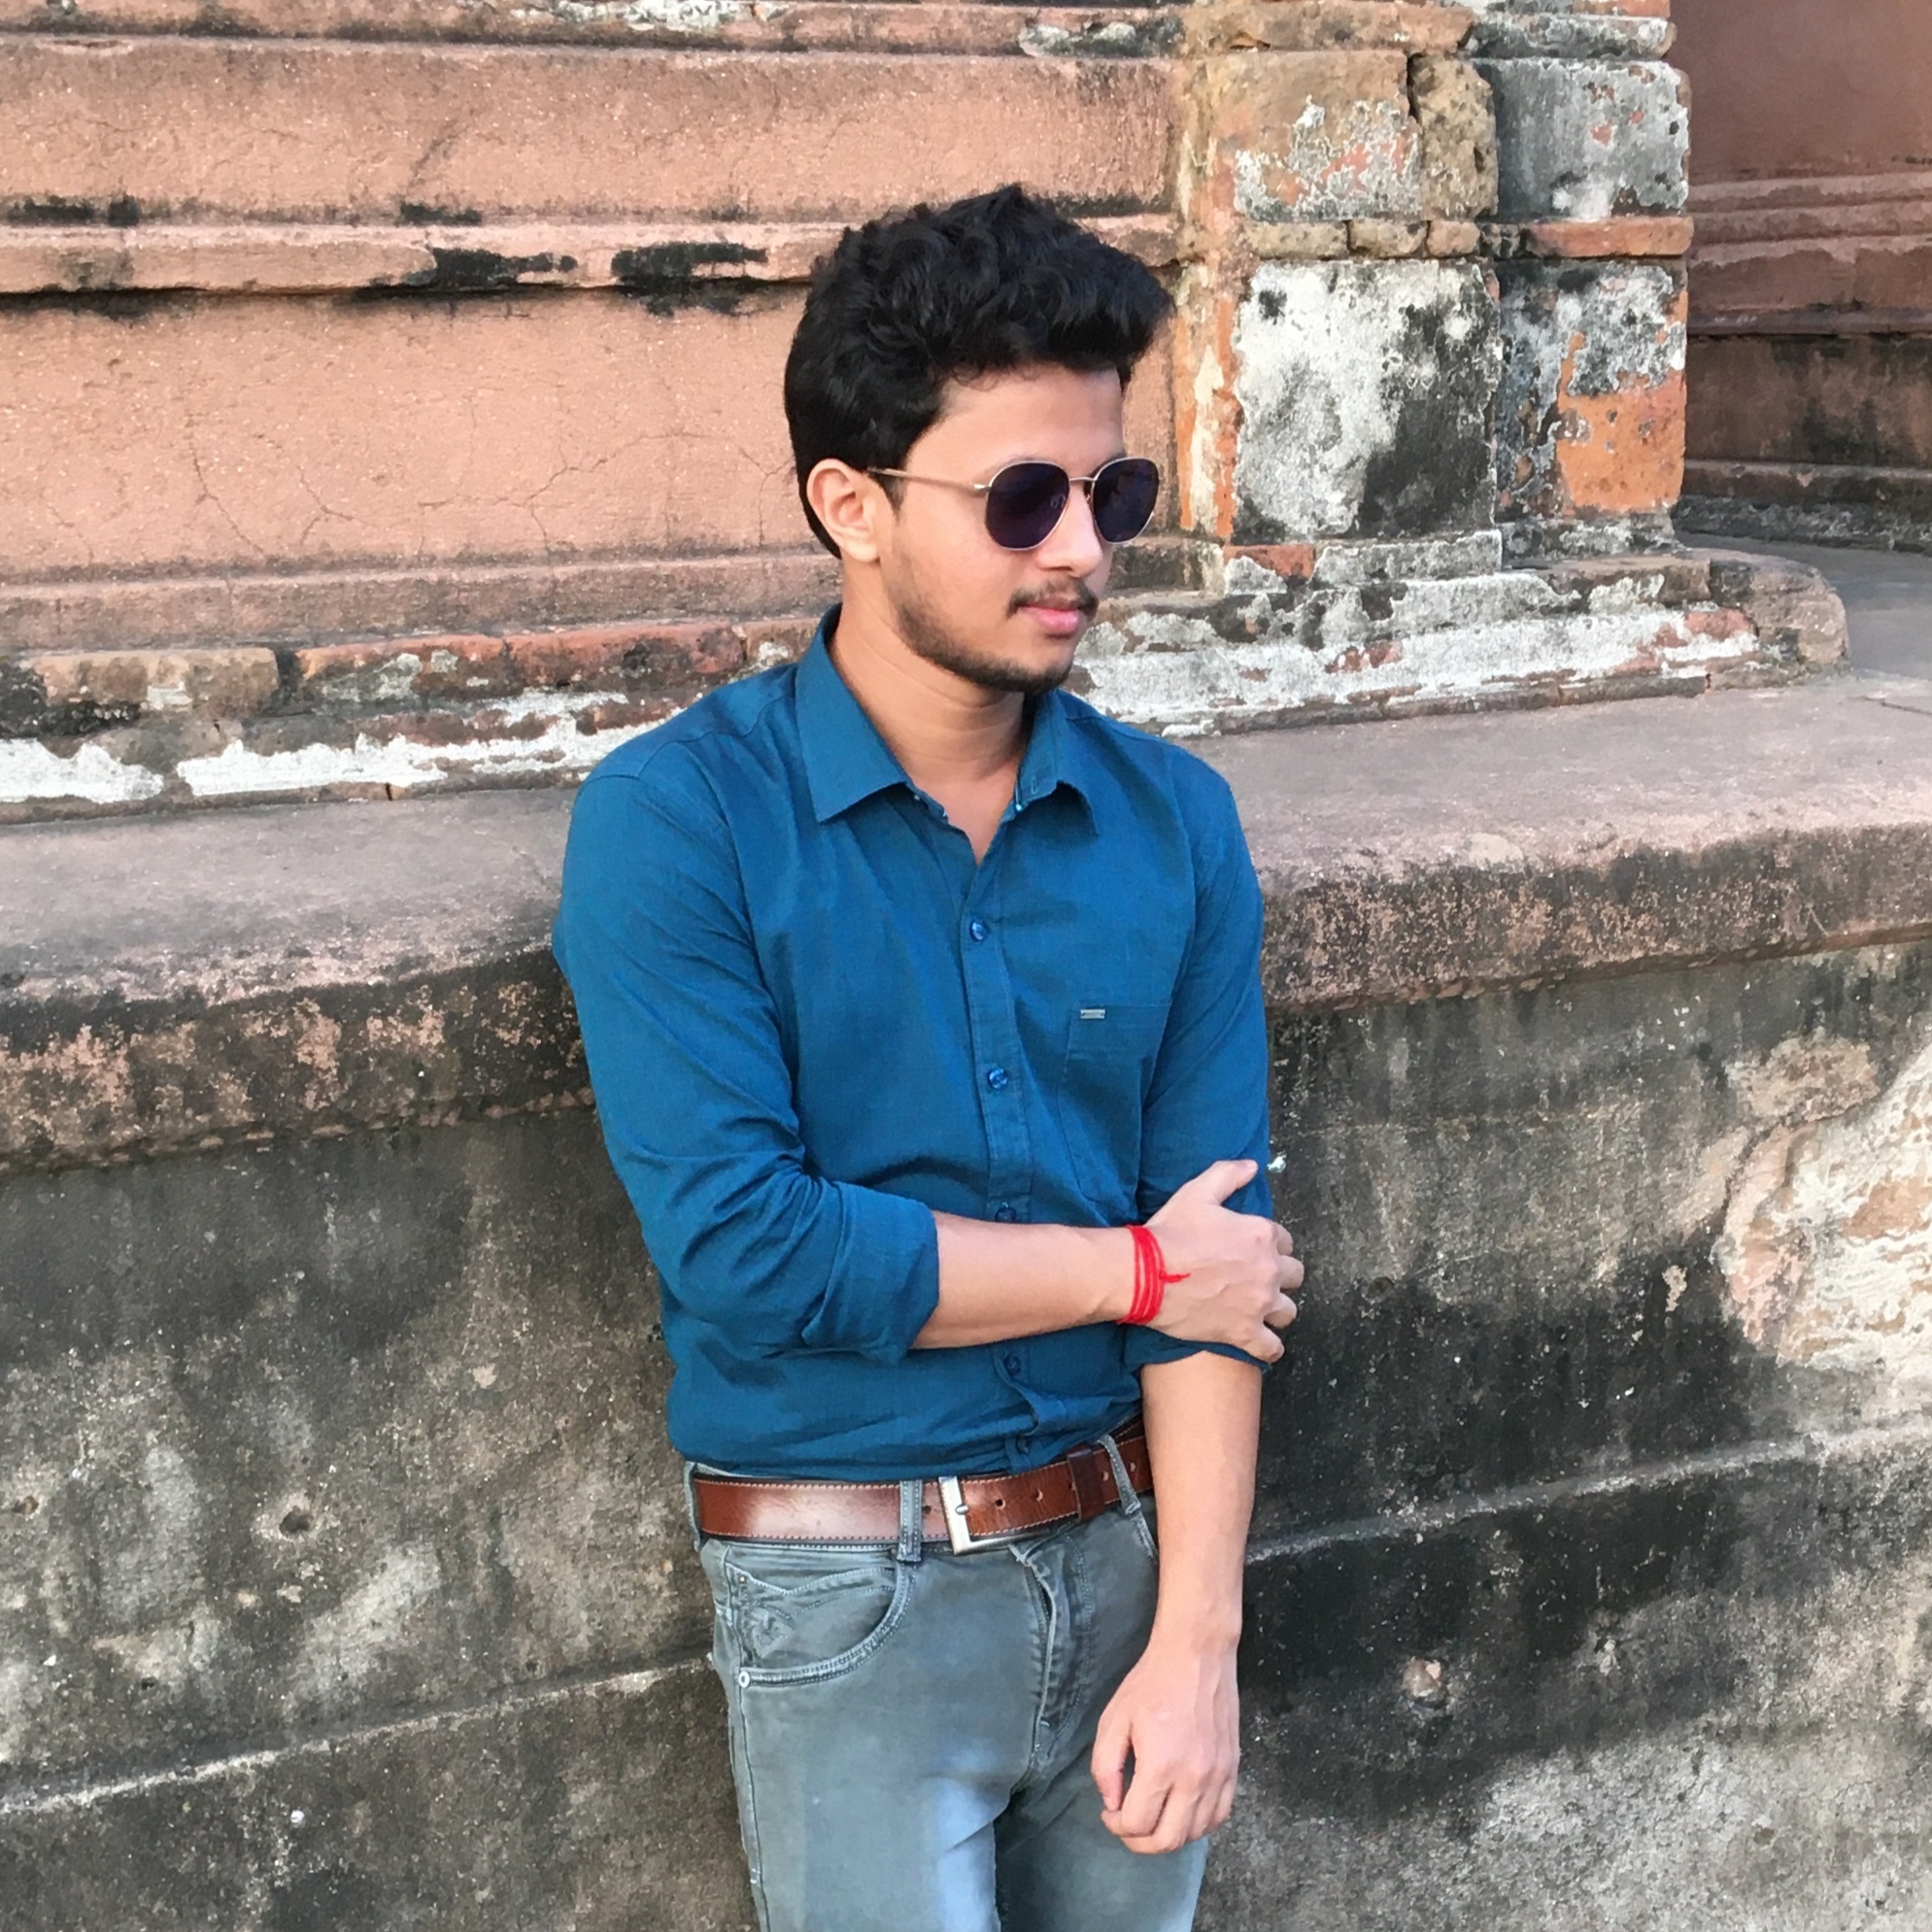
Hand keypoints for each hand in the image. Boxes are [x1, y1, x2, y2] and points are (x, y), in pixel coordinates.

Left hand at [1091, 1635, 1241, 1853]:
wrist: (1196, 1655)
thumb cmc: (1151, 1683)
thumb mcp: (1114, 1719)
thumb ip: (1105, 1767)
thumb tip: (1113, 1803)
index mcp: (1161, 1766)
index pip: (1137, 1823)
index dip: (1116, 1825)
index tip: (1109, 1811)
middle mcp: (1194, 1778)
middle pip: (1168, 1840)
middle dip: (1140, 1842)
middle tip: (1126, 1826)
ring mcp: (1218, 1776)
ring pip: (1195, 1834)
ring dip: (1169, 1836)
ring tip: (1152, 1817)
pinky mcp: (1232, 1770)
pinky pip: (1219, 1817)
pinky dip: (1198, 1826)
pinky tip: (1181, 1812)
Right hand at [1143, 1160, 1301, 1360]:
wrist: (1145, 1275)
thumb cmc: (1170, 1231)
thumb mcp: (1197, 1192)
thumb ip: (1228, 1175)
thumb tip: (1252, 1166)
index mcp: (1261, 1235)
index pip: (1285, 1240)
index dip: (1271, 1244)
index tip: (1255, 1250)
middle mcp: (1268, 1270)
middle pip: (1295, 1276)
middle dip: (1280, 1276)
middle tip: (1259, 1278)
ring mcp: (1258, 1305)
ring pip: (1288, 1312)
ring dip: (1277, 1310)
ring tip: (1261, 1310)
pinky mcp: (1244, 1334)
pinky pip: (1271, 1348)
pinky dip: (1269, 1347)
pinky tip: (1262, 1344)